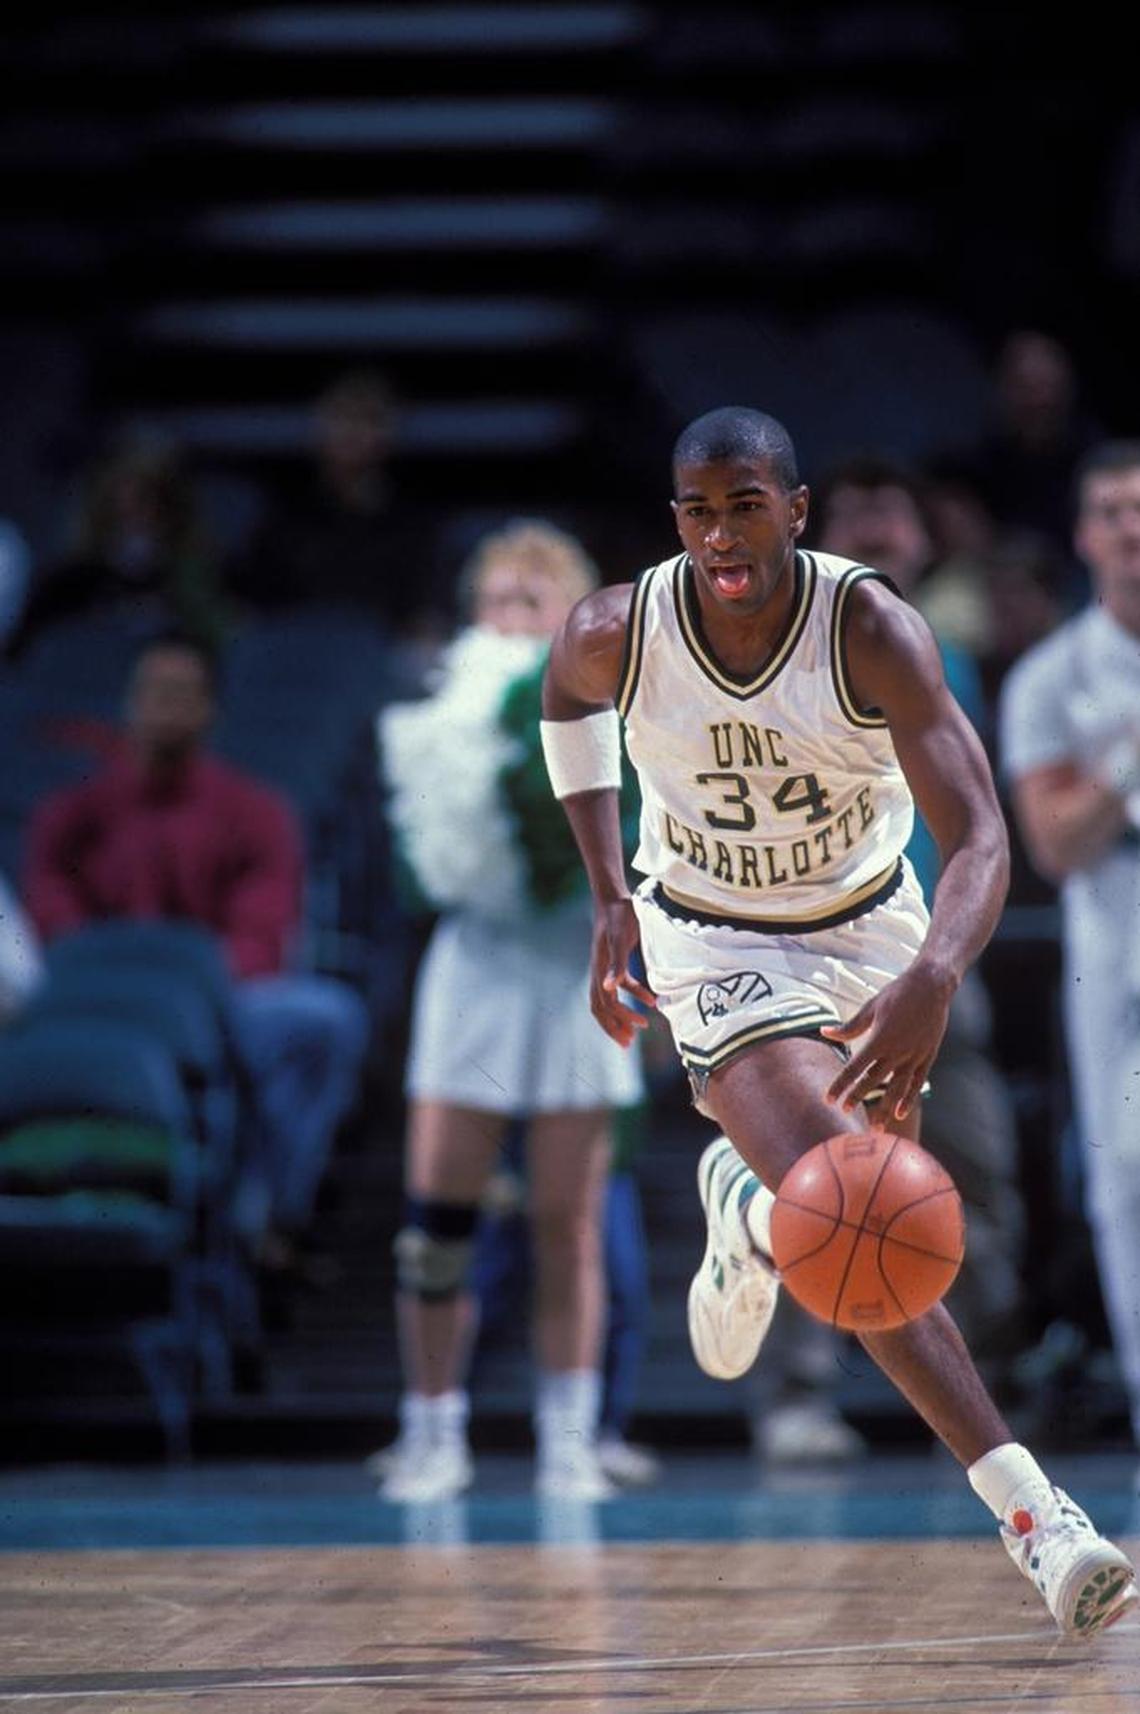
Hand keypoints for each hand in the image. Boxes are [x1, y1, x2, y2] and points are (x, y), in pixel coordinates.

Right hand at [590, 898, 655, 1046]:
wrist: (613, 897)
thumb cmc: (619, 916)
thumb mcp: (621, 939)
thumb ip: (616, 963)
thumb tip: (609, 989)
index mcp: (599, 969)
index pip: (604, 1003)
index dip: (617, 1020)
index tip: (636, 1031)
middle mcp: (599, 971)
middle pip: (601, 1007)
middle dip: (614, 1027)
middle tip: (629, 1044)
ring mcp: (605, 967)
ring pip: (608, 1000)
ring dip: (620, 1017)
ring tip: (636, 1031)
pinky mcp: (614, 961)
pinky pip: (621, 986)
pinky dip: (634, 996)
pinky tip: (651, 1002)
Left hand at [820, 962, 953, 1120]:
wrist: (932, 986)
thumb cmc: (897, 993)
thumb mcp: (870, 1007)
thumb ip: (850, 1027)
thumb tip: (825, 1032)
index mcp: (879, 1039)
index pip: (854, 1068)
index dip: (840, 1085)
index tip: (828, 1098)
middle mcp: (896, 1051)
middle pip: (873, 1081)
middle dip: (857, 1097)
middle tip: (844, 1113)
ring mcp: (914, 1056)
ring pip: (896, 1088)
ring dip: (884, 1109)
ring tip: (876, 1128)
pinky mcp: (927, 1056)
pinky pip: (916, 1082)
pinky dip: (908, 1098)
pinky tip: (900, 1113)